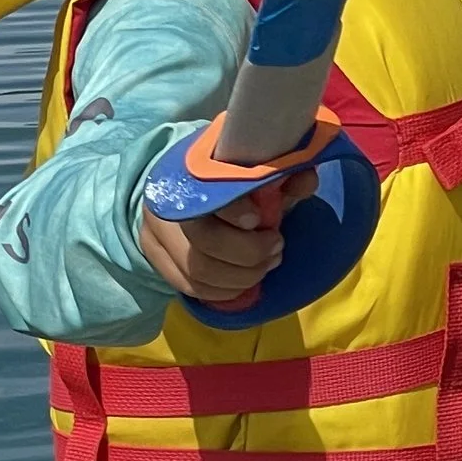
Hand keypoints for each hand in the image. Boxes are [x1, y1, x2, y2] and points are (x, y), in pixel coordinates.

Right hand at [137, 165, 315, 309]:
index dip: (235, 211)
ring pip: (198, 271)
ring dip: (241, 276)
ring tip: (267, 264)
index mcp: (187, 173)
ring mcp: (154, 235)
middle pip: (204, 244)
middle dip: (249, 253)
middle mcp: (164, 206)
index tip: (260, 220)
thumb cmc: (227, 176)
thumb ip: (283, 175)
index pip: (206, 196)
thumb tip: (306, 182)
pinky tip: (245, 280)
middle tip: (276, 247)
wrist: (185, 184)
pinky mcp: (156, 259)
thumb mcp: (257, 170)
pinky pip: (190, 287)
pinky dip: (224, 290)